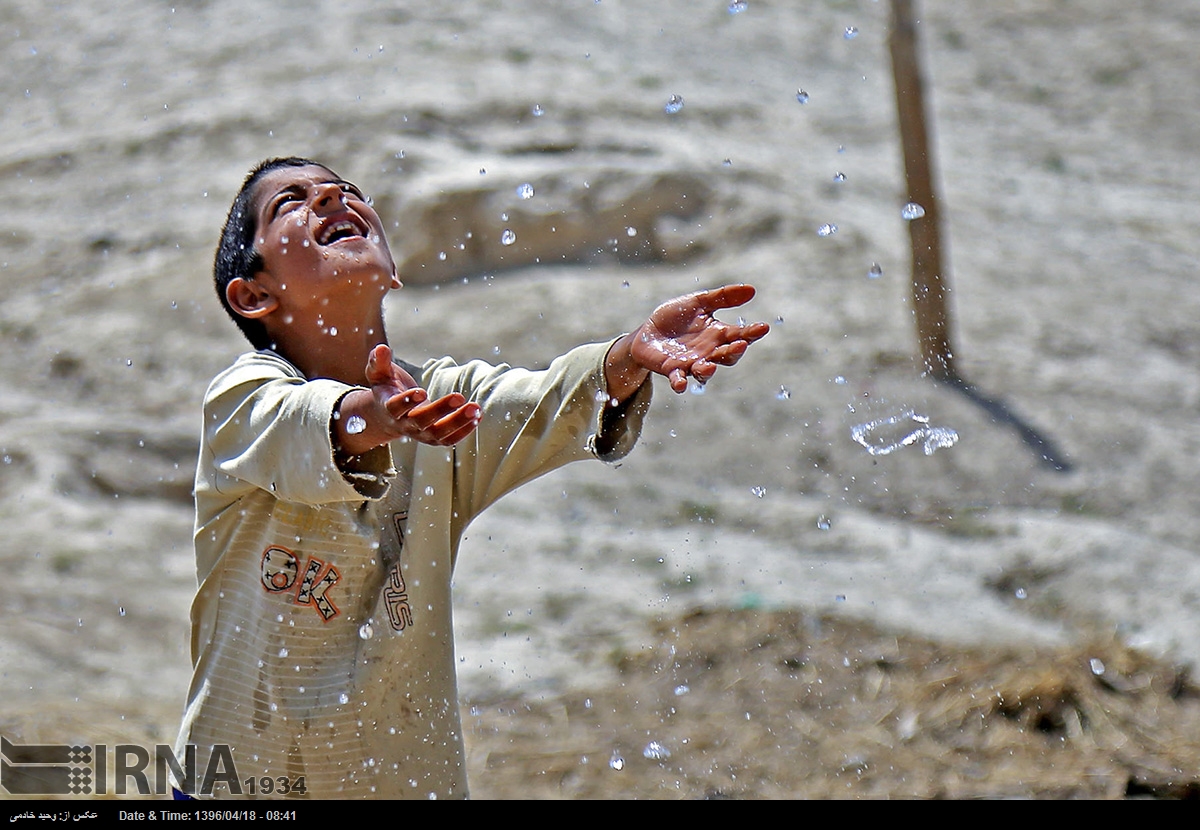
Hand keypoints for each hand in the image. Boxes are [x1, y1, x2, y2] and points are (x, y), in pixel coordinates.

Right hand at [337, 345, 481, 454]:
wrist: (388, 415)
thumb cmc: (387, 388)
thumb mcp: (379, 374)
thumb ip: (379, 362)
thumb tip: (382, 348)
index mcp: (389, 407)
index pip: (396, 407)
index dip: (407, 401)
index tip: (422, 391)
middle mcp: (404, 424)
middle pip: (420, 422)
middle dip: (440, 410)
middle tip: (459, 396)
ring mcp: (419, 434)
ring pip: (438, 434)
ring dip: (458, 422)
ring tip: (475, 408)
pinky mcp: (433, 438)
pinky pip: (448, 440)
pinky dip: (463, 431)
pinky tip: (478, 417)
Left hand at [613, 284, 768, 395]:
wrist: (648, 333)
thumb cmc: (677, 318)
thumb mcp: (699, 302)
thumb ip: (723, 297)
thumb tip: (752, 290)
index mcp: (718, 335)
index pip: (740, 335)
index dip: (752, 333)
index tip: (763, 327)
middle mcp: (708, 352)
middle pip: (726, 356)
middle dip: (734, 352)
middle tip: (741, 345)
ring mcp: (691, 363)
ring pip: (705, 371)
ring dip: (708, 370)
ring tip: (710, 366)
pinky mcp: (672, 370)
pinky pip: (678, 379)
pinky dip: (680, 382)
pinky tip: (681, 383)